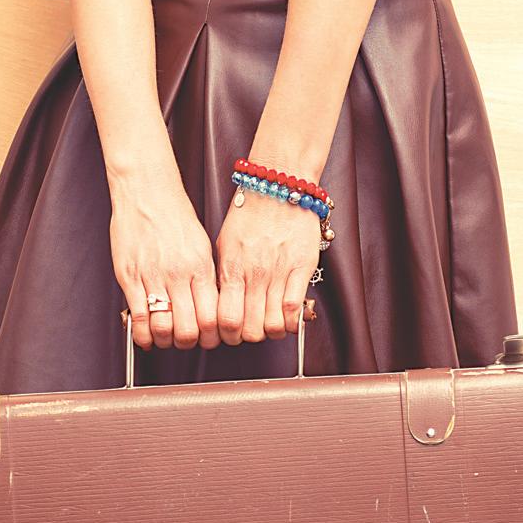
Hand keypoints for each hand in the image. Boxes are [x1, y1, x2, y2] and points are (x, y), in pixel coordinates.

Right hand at [109, 172, 219, 350]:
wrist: (146, 191)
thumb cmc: (173, 215)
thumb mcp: (202, 246)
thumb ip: (204, 278)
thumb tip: (208, 307)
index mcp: (201, 268)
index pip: (213, 318)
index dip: (212, 337)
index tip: (207, 338)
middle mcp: (179, 275)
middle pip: (189, 329)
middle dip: (188, 343)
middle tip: (185, 341)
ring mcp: (153, 277)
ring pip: (163, 328)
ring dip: (165, 341)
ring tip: (164, 338)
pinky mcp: (130, 277)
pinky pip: (137, 317)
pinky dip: (141, 335)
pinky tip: (144, 335)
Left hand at [214, 187, 319, 343]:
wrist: (277, 185)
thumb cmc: (249, 214)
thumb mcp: (224, 245)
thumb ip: (224, 276)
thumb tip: (221, 304)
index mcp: (231, 269)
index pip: (226, 320)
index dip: (228, 335)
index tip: (232, 332)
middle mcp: (254, 274)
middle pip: (250, 329)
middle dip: (249, 337)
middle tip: (252, 330)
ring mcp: (278, 272)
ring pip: (273, 325)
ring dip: (271, 331)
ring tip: (271, 324)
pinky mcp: (301, 268)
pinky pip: (295, 309)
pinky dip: (292, 322)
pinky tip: (289, 318)